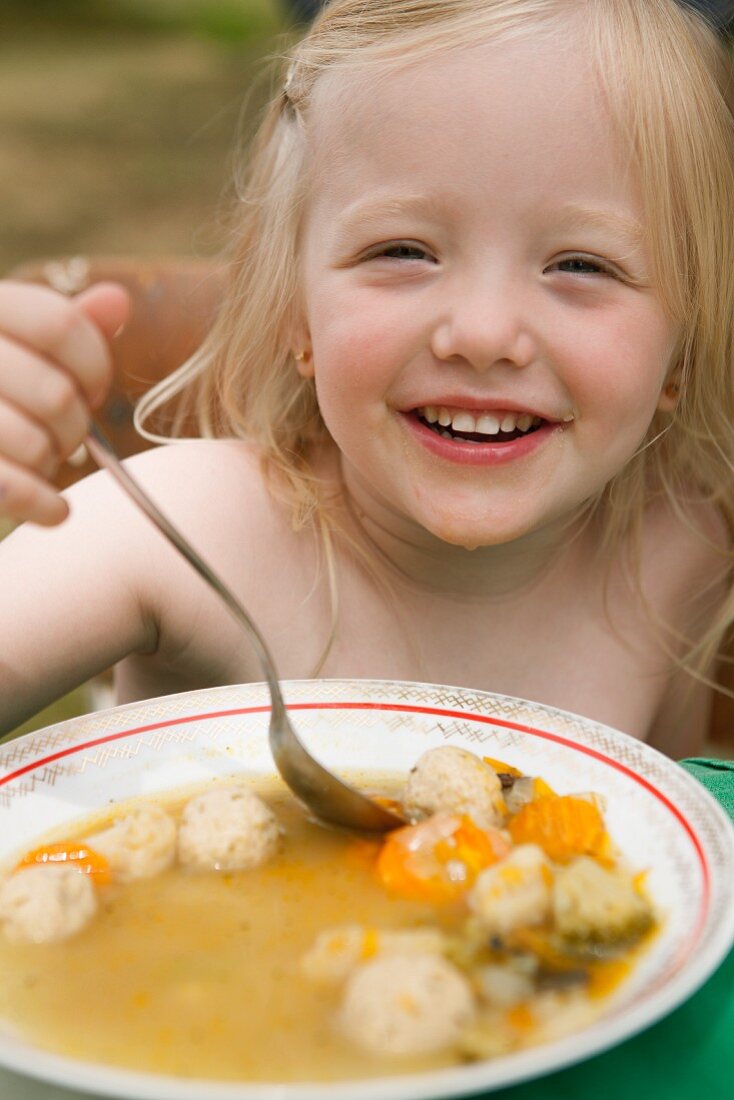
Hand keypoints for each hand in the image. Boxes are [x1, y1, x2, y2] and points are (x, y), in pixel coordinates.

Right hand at [0, 280, 129, 525]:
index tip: (91, 390)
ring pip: (36, 445)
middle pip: (55, 393)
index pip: (59, 324)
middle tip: (65, 434)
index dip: (93, 365)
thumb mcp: (16, 345)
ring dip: (52, 461)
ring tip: (41, 457)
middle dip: (76, 425)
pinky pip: (11, 490)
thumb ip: (65, 326)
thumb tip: (118, 300)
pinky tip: (56, 510)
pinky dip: (44, 505)